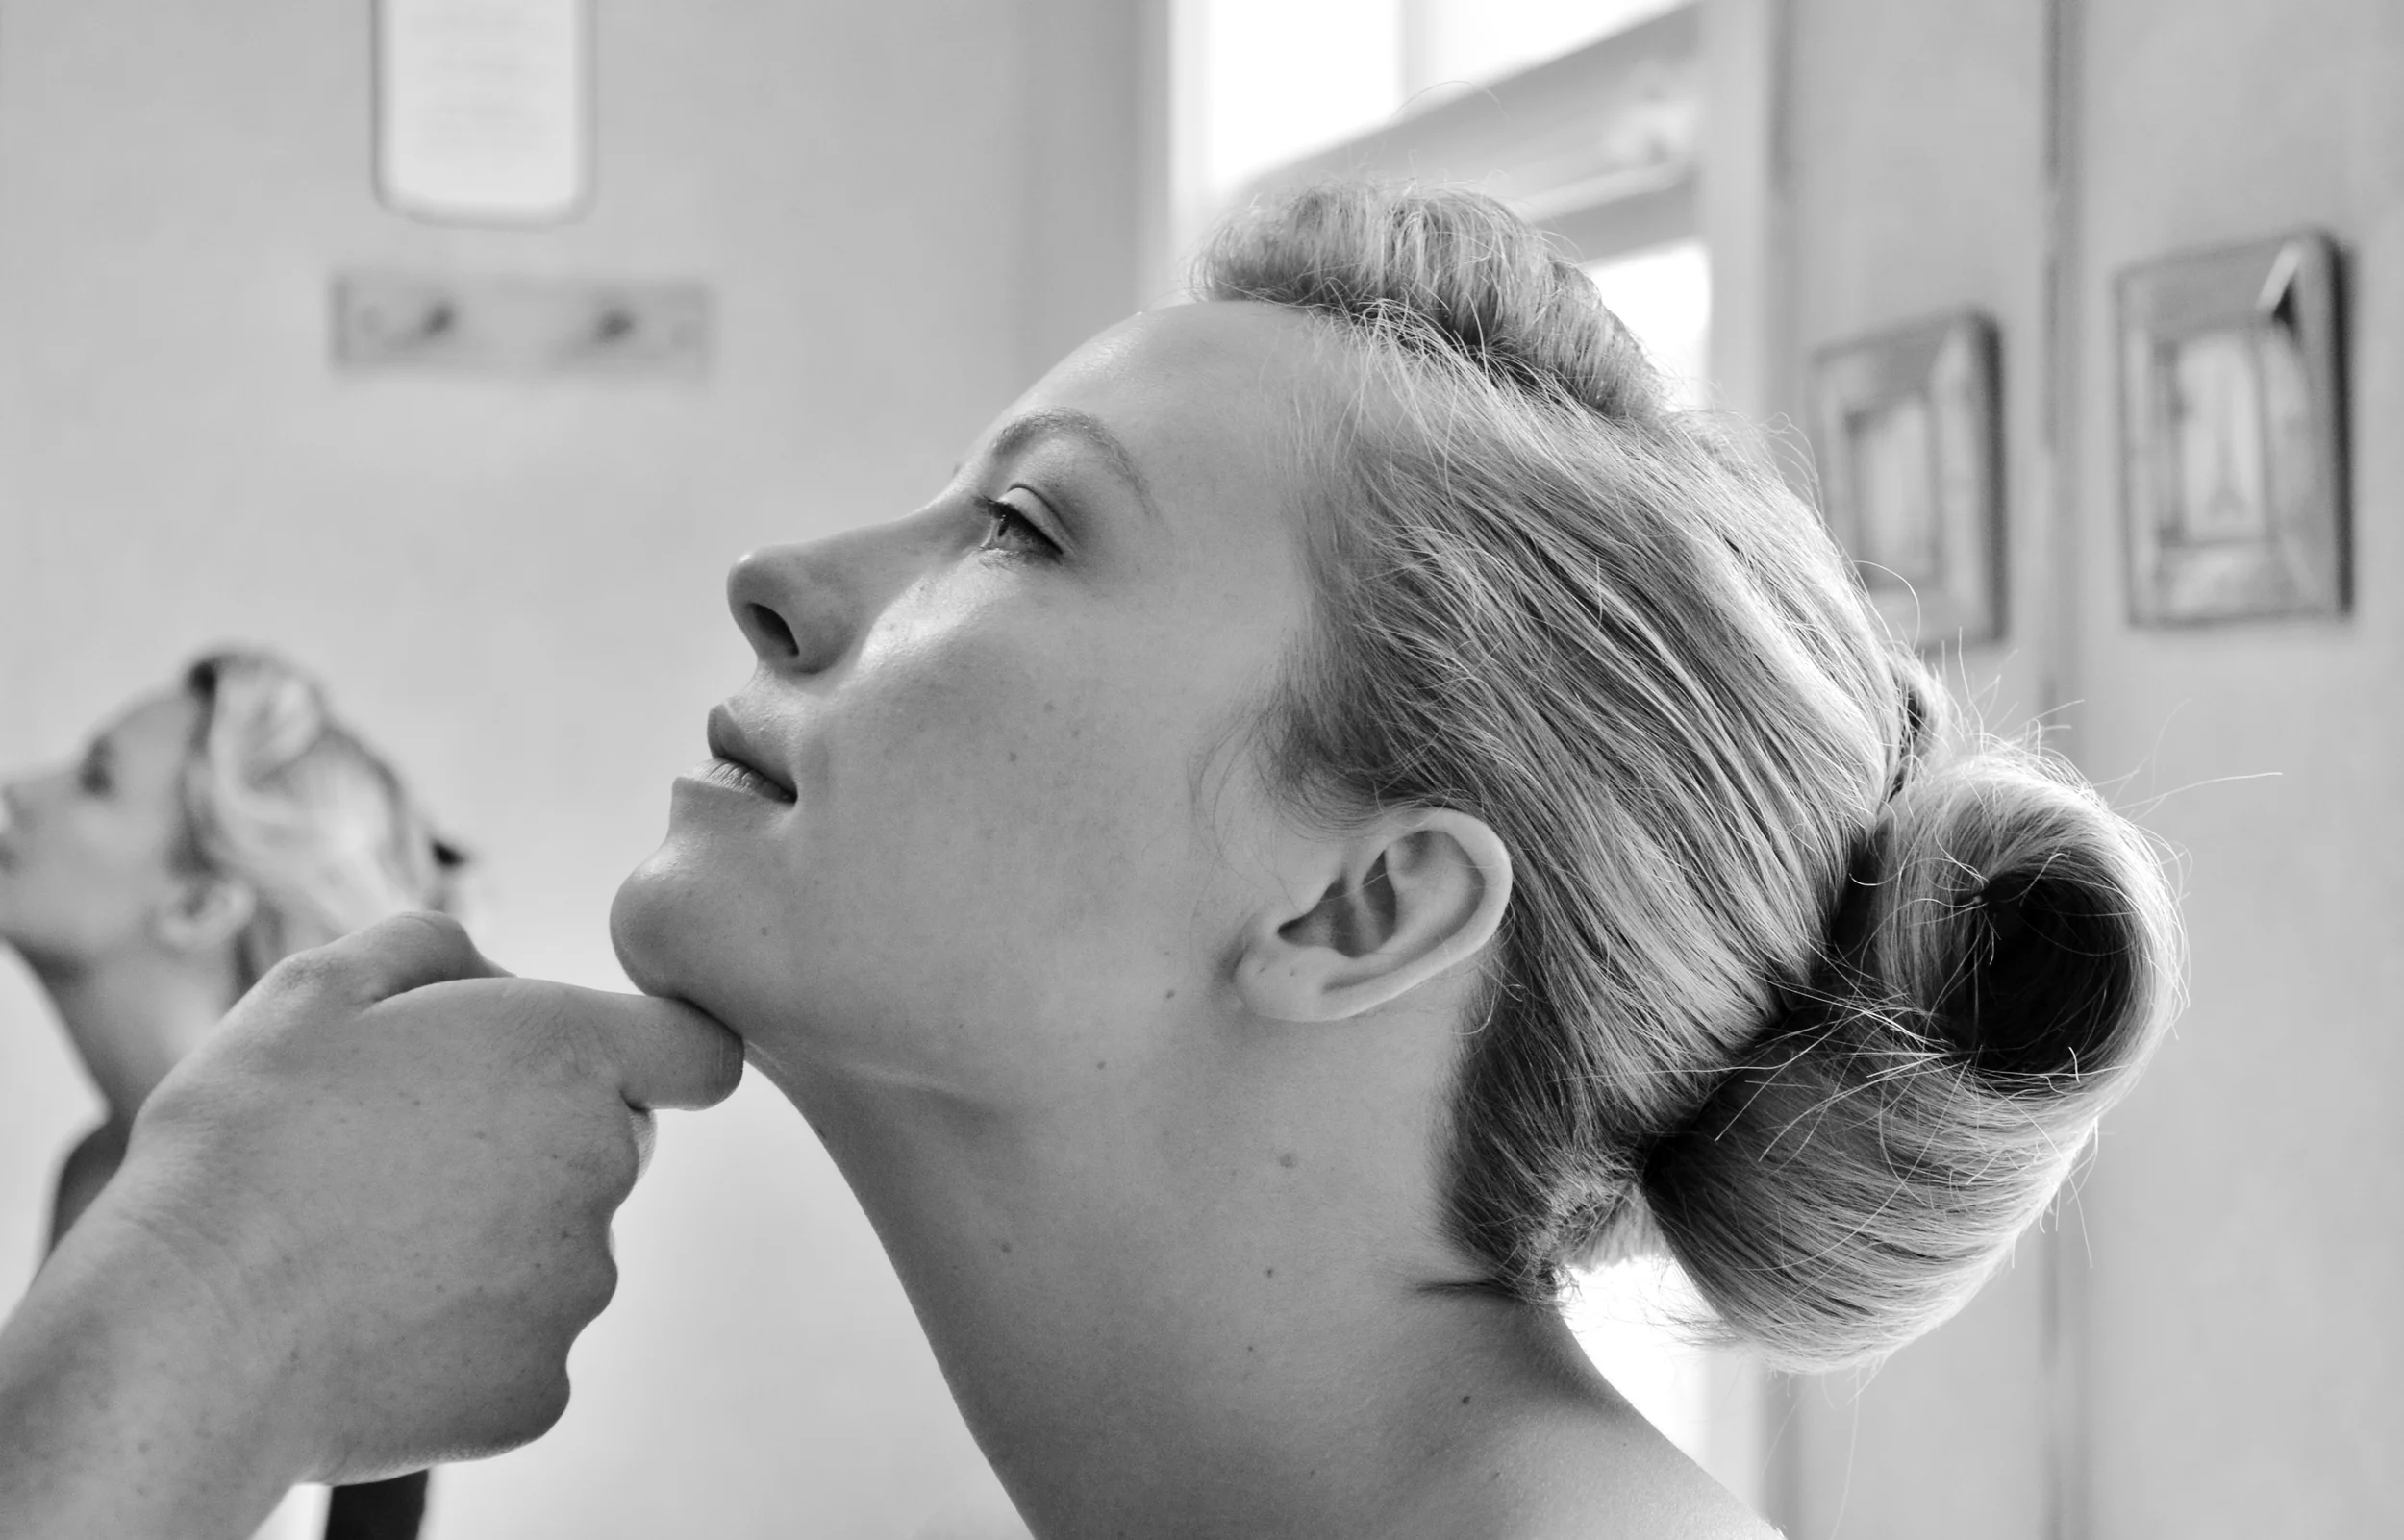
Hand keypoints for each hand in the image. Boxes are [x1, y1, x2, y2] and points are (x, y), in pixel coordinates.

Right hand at [0, 912, 743, 1537]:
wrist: (192, 1324)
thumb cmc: (249, 1140)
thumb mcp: (321, 986)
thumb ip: (436, 952)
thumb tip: (492, 977)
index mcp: (567, 1055)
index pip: (698, 1053)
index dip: (658, 1058)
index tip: (601, 1073)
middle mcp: (602, 1167)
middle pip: (613, 1148)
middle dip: (539, 1144)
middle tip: (409, 1160)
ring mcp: (577, 1288)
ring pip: (558, 1253)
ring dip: (491, 1247)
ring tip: (365, 1249)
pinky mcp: (540, 1389)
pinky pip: (517, 1352)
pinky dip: (459, 1343)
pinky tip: (371, 1329)